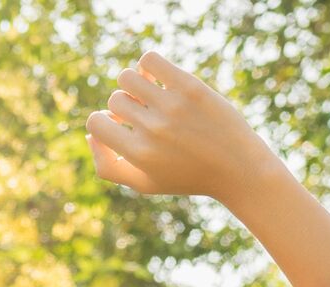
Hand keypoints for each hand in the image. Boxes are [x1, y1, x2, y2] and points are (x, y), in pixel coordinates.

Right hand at [84, 51, 280, 200]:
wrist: (238, 168)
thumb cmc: (186, 177)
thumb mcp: (143, 184)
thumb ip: (106, 166)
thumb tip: (91, 133)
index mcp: (139, 155)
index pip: (95, 124)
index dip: (103, 122)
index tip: (121, 126)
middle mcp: (153, 130)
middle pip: (115, 100)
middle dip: (125, 106)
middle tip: (145, 114)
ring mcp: (172, 106)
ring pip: (128, 76)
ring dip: (133, 83)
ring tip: (149, 93)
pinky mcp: (190, 87)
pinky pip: (150, 59)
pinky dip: (147, 64)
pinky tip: (159, 78)